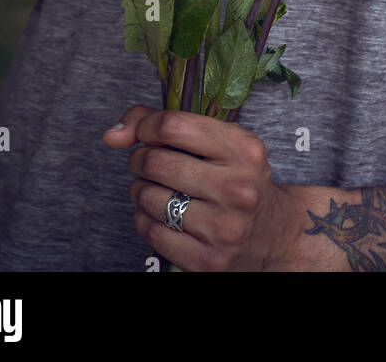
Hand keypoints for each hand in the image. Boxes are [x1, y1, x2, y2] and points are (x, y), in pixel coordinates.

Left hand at [103, 105, 297, 271]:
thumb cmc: (237, 178)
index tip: (144, 134)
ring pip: (148, 198)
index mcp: (244, 149)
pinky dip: (144, 219)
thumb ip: (166, 125)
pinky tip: (157, 214)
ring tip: (151, 188)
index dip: (146, 126)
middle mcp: (238, 188)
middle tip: (145, 164)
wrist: (273, 233)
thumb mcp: (219, 141)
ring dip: (139, 190)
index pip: (173, 125)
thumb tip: (112, 134)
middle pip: (156, 162)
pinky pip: (152, 233)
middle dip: (139, 160)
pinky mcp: (208, 260)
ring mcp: (224, 227)